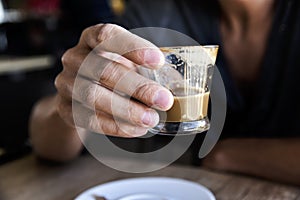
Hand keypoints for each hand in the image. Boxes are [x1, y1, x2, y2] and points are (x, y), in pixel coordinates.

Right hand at [55, 24, 173, 137]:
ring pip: (93, 95)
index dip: (133, 47)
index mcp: (91, 39)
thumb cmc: (111, 75)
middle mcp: (75, 58)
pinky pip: (88, 119)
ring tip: (151, 119)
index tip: (159, 62)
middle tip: (163, 100)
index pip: (107, 35)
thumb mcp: (126, 63)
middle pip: (104, 69)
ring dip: (126, 109)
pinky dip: (114, 126)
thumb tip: (176, 82)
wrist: (81, 97)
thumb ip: (145, 67)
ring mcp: (67, 83)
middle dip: (138, 86)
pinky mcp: (65, 108)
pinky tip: (135, 129)